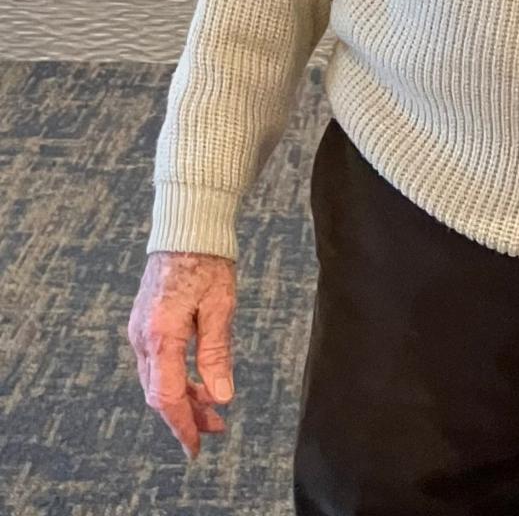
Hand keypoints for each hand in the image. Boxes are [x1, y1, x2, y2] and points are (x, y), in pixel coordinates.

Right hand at [127, 250, 237, 460]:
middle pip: (159, 393)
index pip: (166, 396)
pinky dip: (175, 379)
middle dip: (186, 415)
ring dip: (183, 398)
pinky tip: (198, 382)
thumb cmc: (206, 261)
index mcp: (160, 334)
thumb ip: (216, 354)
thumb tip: (221, 397)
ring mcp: (139, 331)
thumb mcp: (220, 307)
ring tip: (212, 409)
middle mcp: (142, 336)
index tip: (196, 447)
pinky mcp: (144, 325)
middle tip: (217, 427)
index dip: (182, 425)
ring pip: (157, 381)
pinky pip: (156, 364)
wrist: (186, 228)